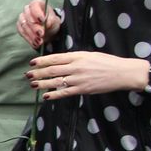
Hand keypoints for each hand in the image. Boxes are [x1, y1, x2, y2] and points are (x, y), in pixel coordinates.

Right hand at [17, 0, 59, 48]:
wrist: (47, 31)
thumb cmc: (51, 23)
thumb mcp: (55, 21)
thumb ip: (51, 20)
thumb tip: (47, 23)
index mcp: (37, 4)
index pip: (34, 5)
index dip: (37, 13)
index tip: (42, 21)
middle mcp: (28, 10)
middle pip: (28, 17)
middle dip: (35, 27)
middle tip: (41, 34)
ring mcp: (22, 18)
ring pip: (24, 26)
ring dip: (32, 35)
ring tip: (39, 41)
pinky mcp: (20, 27)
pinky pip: (22, 32)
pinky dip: (29, 38)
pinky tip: (35, 43)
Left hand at [27, 51, 149, 99]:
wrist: (122, 73)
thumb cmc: (106, 62)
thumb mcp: (89, 55)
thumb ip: (74, 58)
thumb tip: (58, 61)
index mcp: (77, 56)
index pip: (55, 58)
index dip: (41, 61)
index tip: (32, 63)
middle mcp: (76, 67)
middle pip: (52, 70)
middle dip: (37, 73)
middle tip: (28, 75)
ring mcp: (78, 79)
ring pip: (55, 82)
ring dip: (42, 83)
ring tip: (32, 84)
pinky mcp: (82, 89)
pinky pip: (64, 93)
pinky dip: (54, 95)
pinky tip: (45, 96)